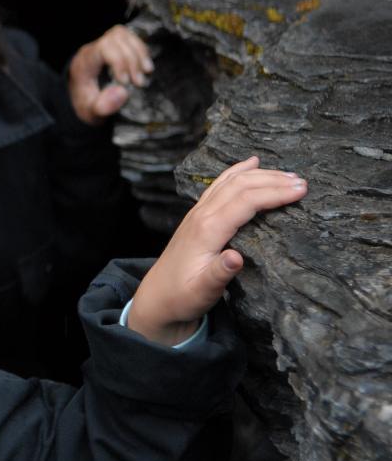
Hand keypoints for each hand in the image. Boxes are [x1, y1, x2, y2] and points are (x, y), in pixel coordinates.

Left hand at [67, 24, 153, 124]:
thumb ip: (102, 106)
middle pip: (116, 37)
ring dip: (139, 52)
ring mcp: (103, 45)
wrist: (82, 101)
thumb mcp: (90, 113)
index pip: (103, 47)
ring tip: (146, 72)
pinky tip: (145, 67)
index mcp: (84, 62)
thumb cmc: (87, 105)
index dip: (119, 61)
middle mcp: (92, 49)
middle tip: (139, 83)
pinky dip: (141, 50)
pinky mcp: (114, 47)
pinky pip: (129, 38)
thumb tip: (122, 92)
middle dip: (132, 59)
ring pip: (123, 34)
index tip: (125, 82)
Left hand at [128, 157, 306, 345]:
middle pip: (240, 186)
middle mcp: (201, 215)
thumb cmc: (183, 296)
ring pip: (230, 182)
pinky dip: (237, 171)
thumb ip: (219, 274)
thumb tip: (236, 258)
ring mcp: (198, 213)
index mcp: (207, 230)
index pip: (245, 201)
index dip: (274, 193)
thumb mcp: (202, 292)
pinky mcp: (198, 216)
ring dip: (260, 175)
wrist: (158, 297)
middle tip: (303, 183)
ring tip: (289, 174)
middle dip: (273, 180)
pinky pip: (219, 185)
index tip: (301, 191)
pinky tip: (251, 163)